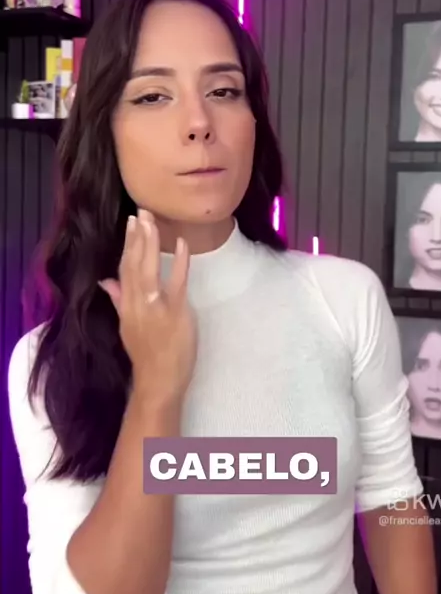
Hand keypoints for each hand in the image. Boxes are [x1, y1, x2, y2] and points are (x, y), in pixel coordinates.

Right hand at [99, 209, 196, 408]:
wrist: (158, 381)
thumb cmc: (147, 354)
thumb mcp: (127, 326)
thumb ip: (119, 300)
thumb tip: (106, 281)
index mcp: (125, 305)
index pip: (124, 268)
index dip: (127, 244)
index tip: (130, 222)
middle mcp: (136, 303)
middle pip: (133, 263)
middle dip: (137, 236)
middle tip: (141, 211)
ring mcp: (154, 307)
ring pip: (148, 268)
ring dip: (150, 242)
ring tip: (152, 220)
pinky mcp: (174, 312)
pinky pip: (176, 281)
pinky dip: (179, 261)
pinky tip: (181, 243)